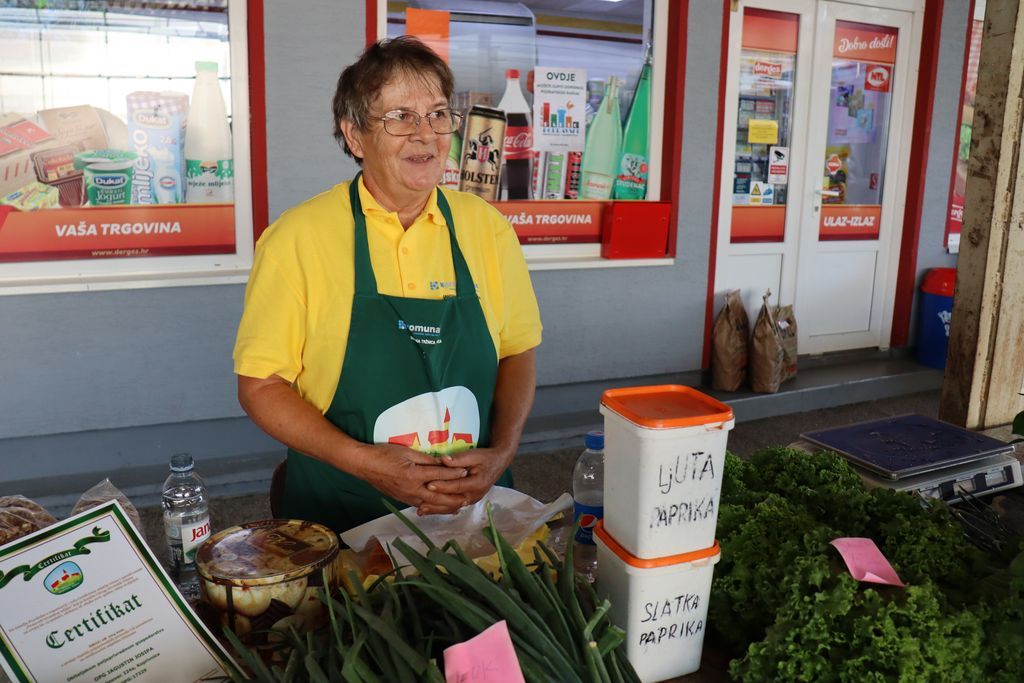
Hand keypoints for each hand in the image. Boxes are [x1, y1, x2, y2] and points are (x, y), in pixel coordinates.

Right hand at [354, 443, 469, 514]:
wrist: (364, 465)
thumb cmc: (384, 454)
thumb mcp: (407, 452)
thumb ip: (425, 459)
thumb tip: (442, 463)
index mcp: (414, 474)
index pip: (438, 475)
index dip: (454, 473)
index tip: (466, 471)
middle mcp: (411, 489)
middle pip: (437, 496)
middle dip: (453, 498)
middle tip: (467, 498)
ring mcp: (406, 496)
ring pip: (429, 504)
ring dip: (444, 506)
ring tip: (458, 507)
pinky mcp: (402, 499)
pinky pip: (420, 505)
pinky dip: (431, 507)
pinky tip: (438, 508)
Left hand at [417, 447, 513, 514]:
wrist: (498, 463)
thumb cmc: (485, 458)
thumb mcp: (474, 455)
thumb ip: (459, 459)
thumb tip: (443, 460)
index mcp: (478, 483)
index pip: (457, 486)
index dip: (442, 486)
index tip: (428, 484)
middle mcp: (475, 495)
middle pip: (453, 501)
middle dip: (436, 502)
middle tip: (420, 503)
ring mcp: (472, 500)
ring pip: (452, 507)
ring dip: (437, 509)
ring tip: (421, 511)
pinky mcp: (468, 500)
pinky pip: (453, 506)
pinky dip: (441, 509)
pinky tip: (429, 510)